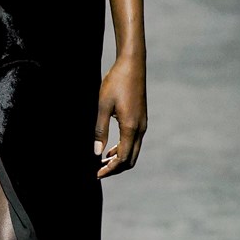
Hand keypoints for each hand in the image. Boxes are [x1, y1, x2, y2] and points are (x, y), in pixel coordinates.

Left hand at [94, 55, 146, 178]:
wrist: (132, 65)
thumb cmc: (116, 82)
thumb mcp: (102, 106)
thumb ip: (99, 130)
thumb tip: (97, 152)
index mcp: (131, 127)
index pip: (123, 158)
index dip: (110, 169)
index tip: (97, 174)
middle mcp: (140, 128)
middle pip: (131, 159)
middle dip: (116, 169)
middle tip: (99, 172)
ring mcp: (143, 124)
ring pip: (133, 151)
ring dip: (119, 159)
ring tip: (103, 162)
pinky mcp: (141, 119)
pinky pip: (134, 141)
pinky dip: (123, 149)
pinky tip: (110, 149)